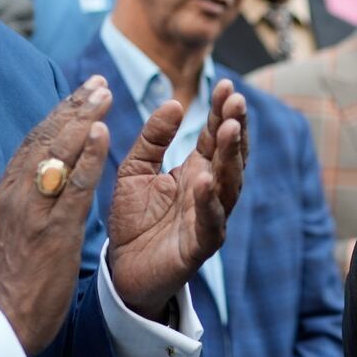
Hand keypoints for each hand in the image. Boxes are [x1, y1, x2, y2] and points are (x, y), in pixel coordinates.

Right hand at [0, 77, 114, 355]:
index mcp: (8, 193)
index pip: (34, 143)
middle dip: (73, 108)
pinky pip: (73, 188)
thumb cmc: (16, 277)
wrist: (4, 320)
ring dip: (82, 121)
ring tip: (103, 94)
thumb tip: (47, 172)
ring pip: (57, 155)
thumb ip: (30, 198)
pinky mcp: (52, 231)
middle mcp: (17, 194)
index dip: (59, 114)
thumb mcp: (16, 227)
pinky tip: (102, 134)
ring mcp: (33, 211)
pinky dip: (87, 158)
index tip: (82, 92)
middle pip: (45, 140)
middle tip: (98, 83)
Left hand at [106, 79, 246, 321]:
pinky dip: (210, 202)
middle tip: (236, 101)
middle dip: (235, 128)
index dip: (223, 112)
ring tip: (229, 130)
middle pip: (231, 157)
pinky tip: (205, 180)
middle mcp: (209, 193)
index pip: (216, 137)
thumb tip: (174, 103)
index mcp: (196, 171)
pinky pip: (211, 223)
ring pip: (229, 186)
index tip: (227, 85)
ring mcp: (209, 218)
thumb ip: (153, 139)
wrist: (120, 270)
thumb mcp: (135, 170)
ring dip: (232, 158)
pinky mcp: (199, 246)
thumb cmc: (133, 220)